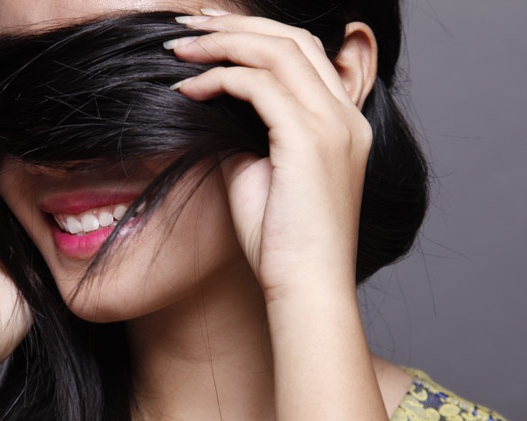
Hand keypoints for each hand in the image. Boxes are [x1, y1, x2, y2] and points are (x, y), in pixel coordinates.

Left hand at [169, 12, 372, 301]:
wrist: (305, 289)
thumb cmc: (282, 245)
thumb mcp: (263, 176)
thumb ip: (247, 133)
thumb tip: (212, 105)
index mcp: (343, 125)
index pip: (304, 54)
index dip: (255, 33)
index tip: (208, 35)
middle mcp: (346, 117)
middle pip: (292, 40)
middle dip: (235, 25)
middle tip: (187, 26)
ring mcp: (334, 126)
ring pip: (277, 51)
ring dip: (223, 43)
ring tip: (179, 48)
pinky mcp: (310, 142)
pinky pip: (259, 86)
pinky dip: (220, 79)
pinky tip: (187, 90)